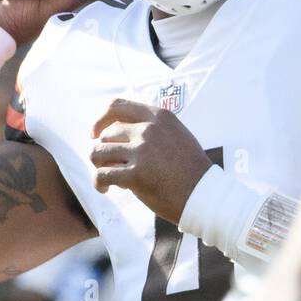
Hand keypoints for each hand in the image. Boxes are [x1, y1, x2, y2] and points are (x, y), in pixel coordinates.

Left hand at [89, 97, 211, 220]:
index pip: (118, 107)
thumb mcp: (178, 134)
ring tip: (107, 177)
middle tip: (109, 164)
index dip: (101, 120)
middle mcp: (148, 130)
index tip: (96, 133)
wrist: (204, 193)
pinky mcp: (135, 174)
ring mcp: (141, 151)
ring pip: (99, 152)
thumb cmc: (191, 168)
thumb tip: (125, 131)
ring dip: (99, 166)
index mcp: (159, 116)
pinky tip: (105, 189)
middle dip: (102, 150)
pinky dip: (99, 183)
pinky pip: (102, 175)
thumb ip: (154, 128)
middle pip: (106, 134)